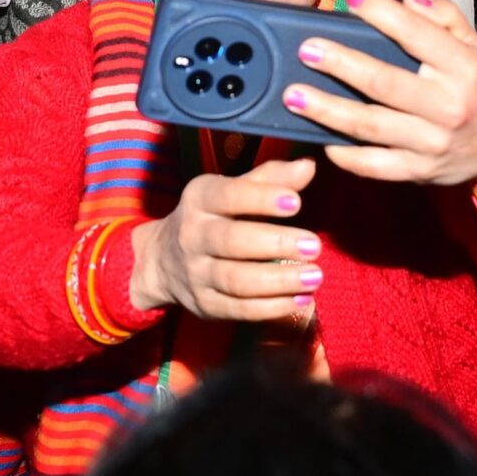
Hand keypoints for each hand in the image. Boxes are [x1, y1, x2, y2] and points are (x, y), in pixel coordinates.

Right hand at [125, 158, 321, 322]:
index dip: (261, 199)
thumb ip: (270, 178)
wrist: (163, 260)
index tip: (296, 202)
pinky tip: (300, 299)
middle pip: (232, 241)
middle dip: (275, 243)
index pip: (228, 196)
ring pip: (236, 280)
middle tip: (313, 245)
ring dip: (279, 280)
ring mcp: (196, 273)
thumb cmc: (212, 217)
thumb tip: (309, 165)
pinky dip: (272, 307)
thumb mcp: (231, 190)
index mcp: (199, 199)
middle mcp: (192, 235)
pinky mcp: (206, 305)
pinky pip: (240, 309)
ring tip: (313, 276)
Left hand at [282, 0, 476, 190]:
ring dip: (328, 111)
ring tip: (294, 96)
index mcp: (465, 68)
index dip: (383, 14)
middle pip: (385, 84)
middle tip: (306, 50)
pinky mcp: (420, 171)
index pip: (418, 35)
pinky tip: (320, 137)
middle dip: (341, 66)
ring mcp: (432, 143)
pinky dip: (345, 154)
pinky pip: (375, 166)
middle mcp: (448, 106)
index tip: (352, 0)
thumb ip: (445, 17)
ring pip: (371, 127)